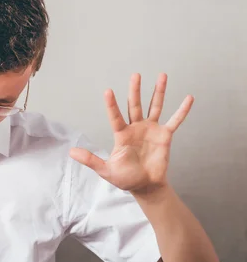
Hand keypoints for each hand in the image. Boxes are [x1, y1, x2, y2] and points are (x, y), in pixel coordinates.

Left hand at [69, 73, 193, 193]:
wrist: (145, 186)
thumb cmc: (125, 178)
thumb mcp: (106, 170)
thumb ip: (91, 160)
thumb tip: (71, 152)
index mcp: (121, 134)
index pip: (115, 116)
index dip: (111, 105)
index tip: (107, 91)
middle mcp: (136, 127)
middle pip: (134, 105)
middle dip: (134, 90)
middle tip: (135, 75)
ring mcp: (151, 129)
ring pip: (154, 106)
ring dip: (158, 91)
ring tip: (162, 75)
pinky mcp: (165, 136)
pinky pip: (175, 120)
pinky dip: (182, 110)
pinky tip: (188, 98)